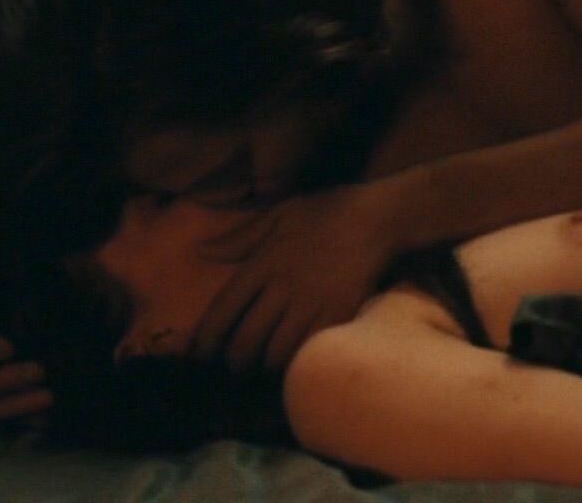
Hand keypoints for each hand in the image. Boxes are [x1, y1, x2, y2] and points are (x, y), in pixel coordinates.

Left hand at [189, 184, 397, 371]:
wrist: (379, 219)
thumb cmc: (327, 212)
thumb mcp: (280, 214)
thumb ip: (241, 236)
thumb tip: (202, 251)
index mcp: (264, 262)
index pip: (224, 308)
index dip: (207, 337)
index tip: (202, 353)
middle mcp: (283, 287)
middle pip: (247, 338)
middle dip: (236, 361)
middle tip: (235, 368)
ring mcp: (312, 303)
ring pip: (277, 351)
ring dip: (266, 366)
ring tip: (264, 369)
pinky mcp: (339, 314)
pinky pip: (310, 349)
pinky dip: (298, 362)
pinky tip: (295, 362)